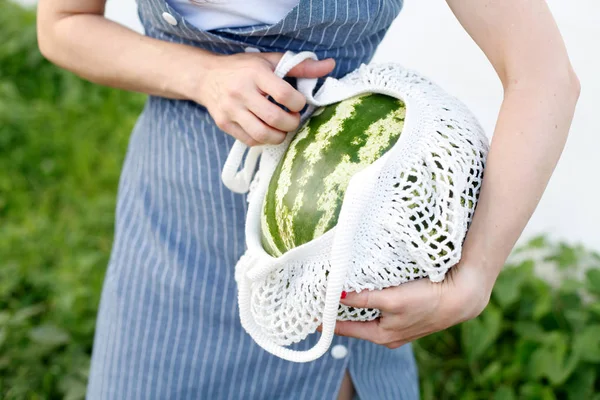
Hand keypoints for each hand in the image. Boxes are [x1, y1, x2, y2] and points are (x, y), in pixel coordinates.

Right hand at [196, 52, 334, 145]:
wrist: (206, 77)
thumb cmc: (243, 68)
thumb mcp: (270, 61)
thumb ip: (301, 66)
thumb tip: (330, 66)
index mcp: (255, 73)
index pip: (284, 95)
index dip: (298, 104)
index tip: (299, 104)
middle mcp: (241, 92)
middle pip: (275, 119)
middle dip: (291, 123)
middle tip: (293, 119)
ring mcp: (231, 110)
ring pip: (262, 134)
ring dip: (279, 136)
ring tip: (282, 128)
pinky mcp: (224, 124)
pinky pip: (250, 140)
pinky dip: (264, 140)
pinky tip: (267, 130)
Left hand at [329, 263, 495, 348]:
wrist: (462, 296)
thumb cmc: (428, 300)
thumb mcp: (391, 300)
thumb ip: (363, 298)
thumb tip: (336, 295)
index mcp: (381, 335)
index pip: (344, 328)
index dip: (325, 320)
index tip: (308, 313)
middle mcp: (387, 333)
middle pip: (354, 320)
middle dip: (338, 309)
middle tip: (319, 295)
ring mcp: (397, 323)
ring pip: (367, 311)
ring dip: (353, 301)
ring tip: (336, 288)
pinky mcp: (406, 310)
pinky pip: (379, 304)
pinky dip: (368, 295)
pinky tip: (364, 284)